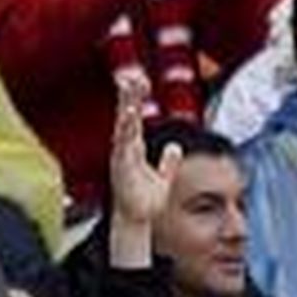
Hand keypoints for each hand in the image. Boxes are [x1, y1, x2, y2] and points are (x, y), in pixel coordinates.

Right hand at [109, 77, 180, 236]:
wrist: (136, 220)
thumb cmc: (145, 201)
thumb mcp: (162, 177)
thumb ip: (168, 162)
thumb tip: (175, 148)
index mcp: (134, 149)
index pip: (134, 118)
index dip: (136, 100)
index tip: (139, 80)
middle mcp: (125, 149)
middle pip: (126, 117)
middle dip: (128, 96)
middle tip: (131, 75)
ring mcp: (122, 157)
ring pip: (124, 127)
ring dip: (126, 107)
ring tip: (128, 89)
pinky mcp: (121, 166)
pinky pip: (123, 144)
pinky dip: (125, 130)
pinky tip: (128, 115)